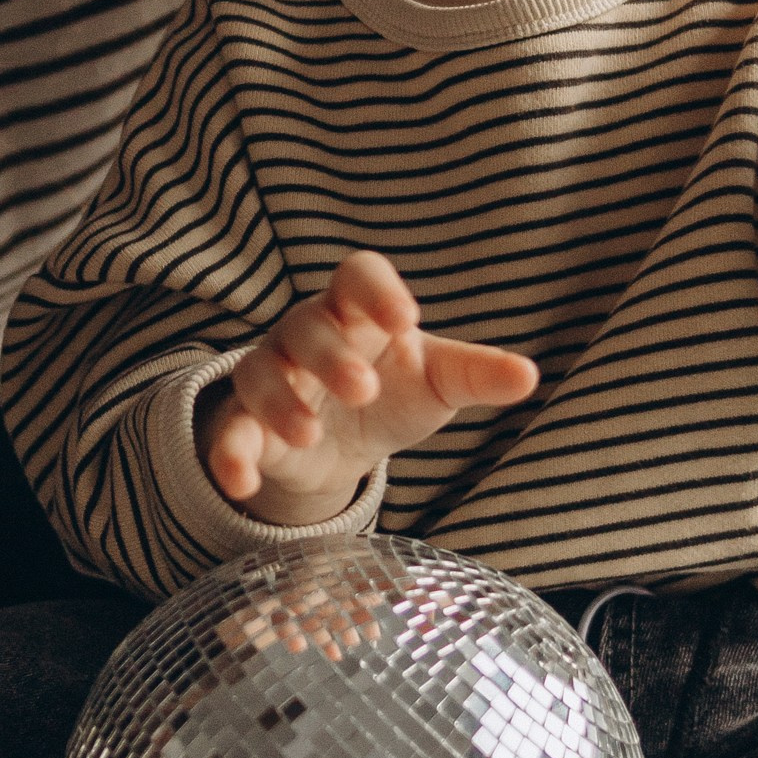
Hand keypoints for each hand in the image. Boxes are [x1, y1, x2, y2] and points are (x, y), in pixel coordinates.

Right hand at [198, 250, 536, 525]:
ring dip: (281, 400)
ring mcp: (272, 376)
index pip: (357, 276)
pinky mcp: (246, 424)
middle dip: (330, 356)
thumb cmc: (395, 391)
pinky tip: (243, 481)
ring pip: (260, 372)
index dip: (377, 291)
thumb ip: (476, 374)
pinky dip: (228, 454)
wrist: (342, 443)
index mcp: (357, 311)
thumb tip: (529, 376)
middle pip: (306, 327)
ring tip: (311, 433)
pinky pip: (228, 431)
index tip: (405, 319)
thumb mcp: (437, 382)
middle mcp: (307, 334)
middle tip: (363, 389)